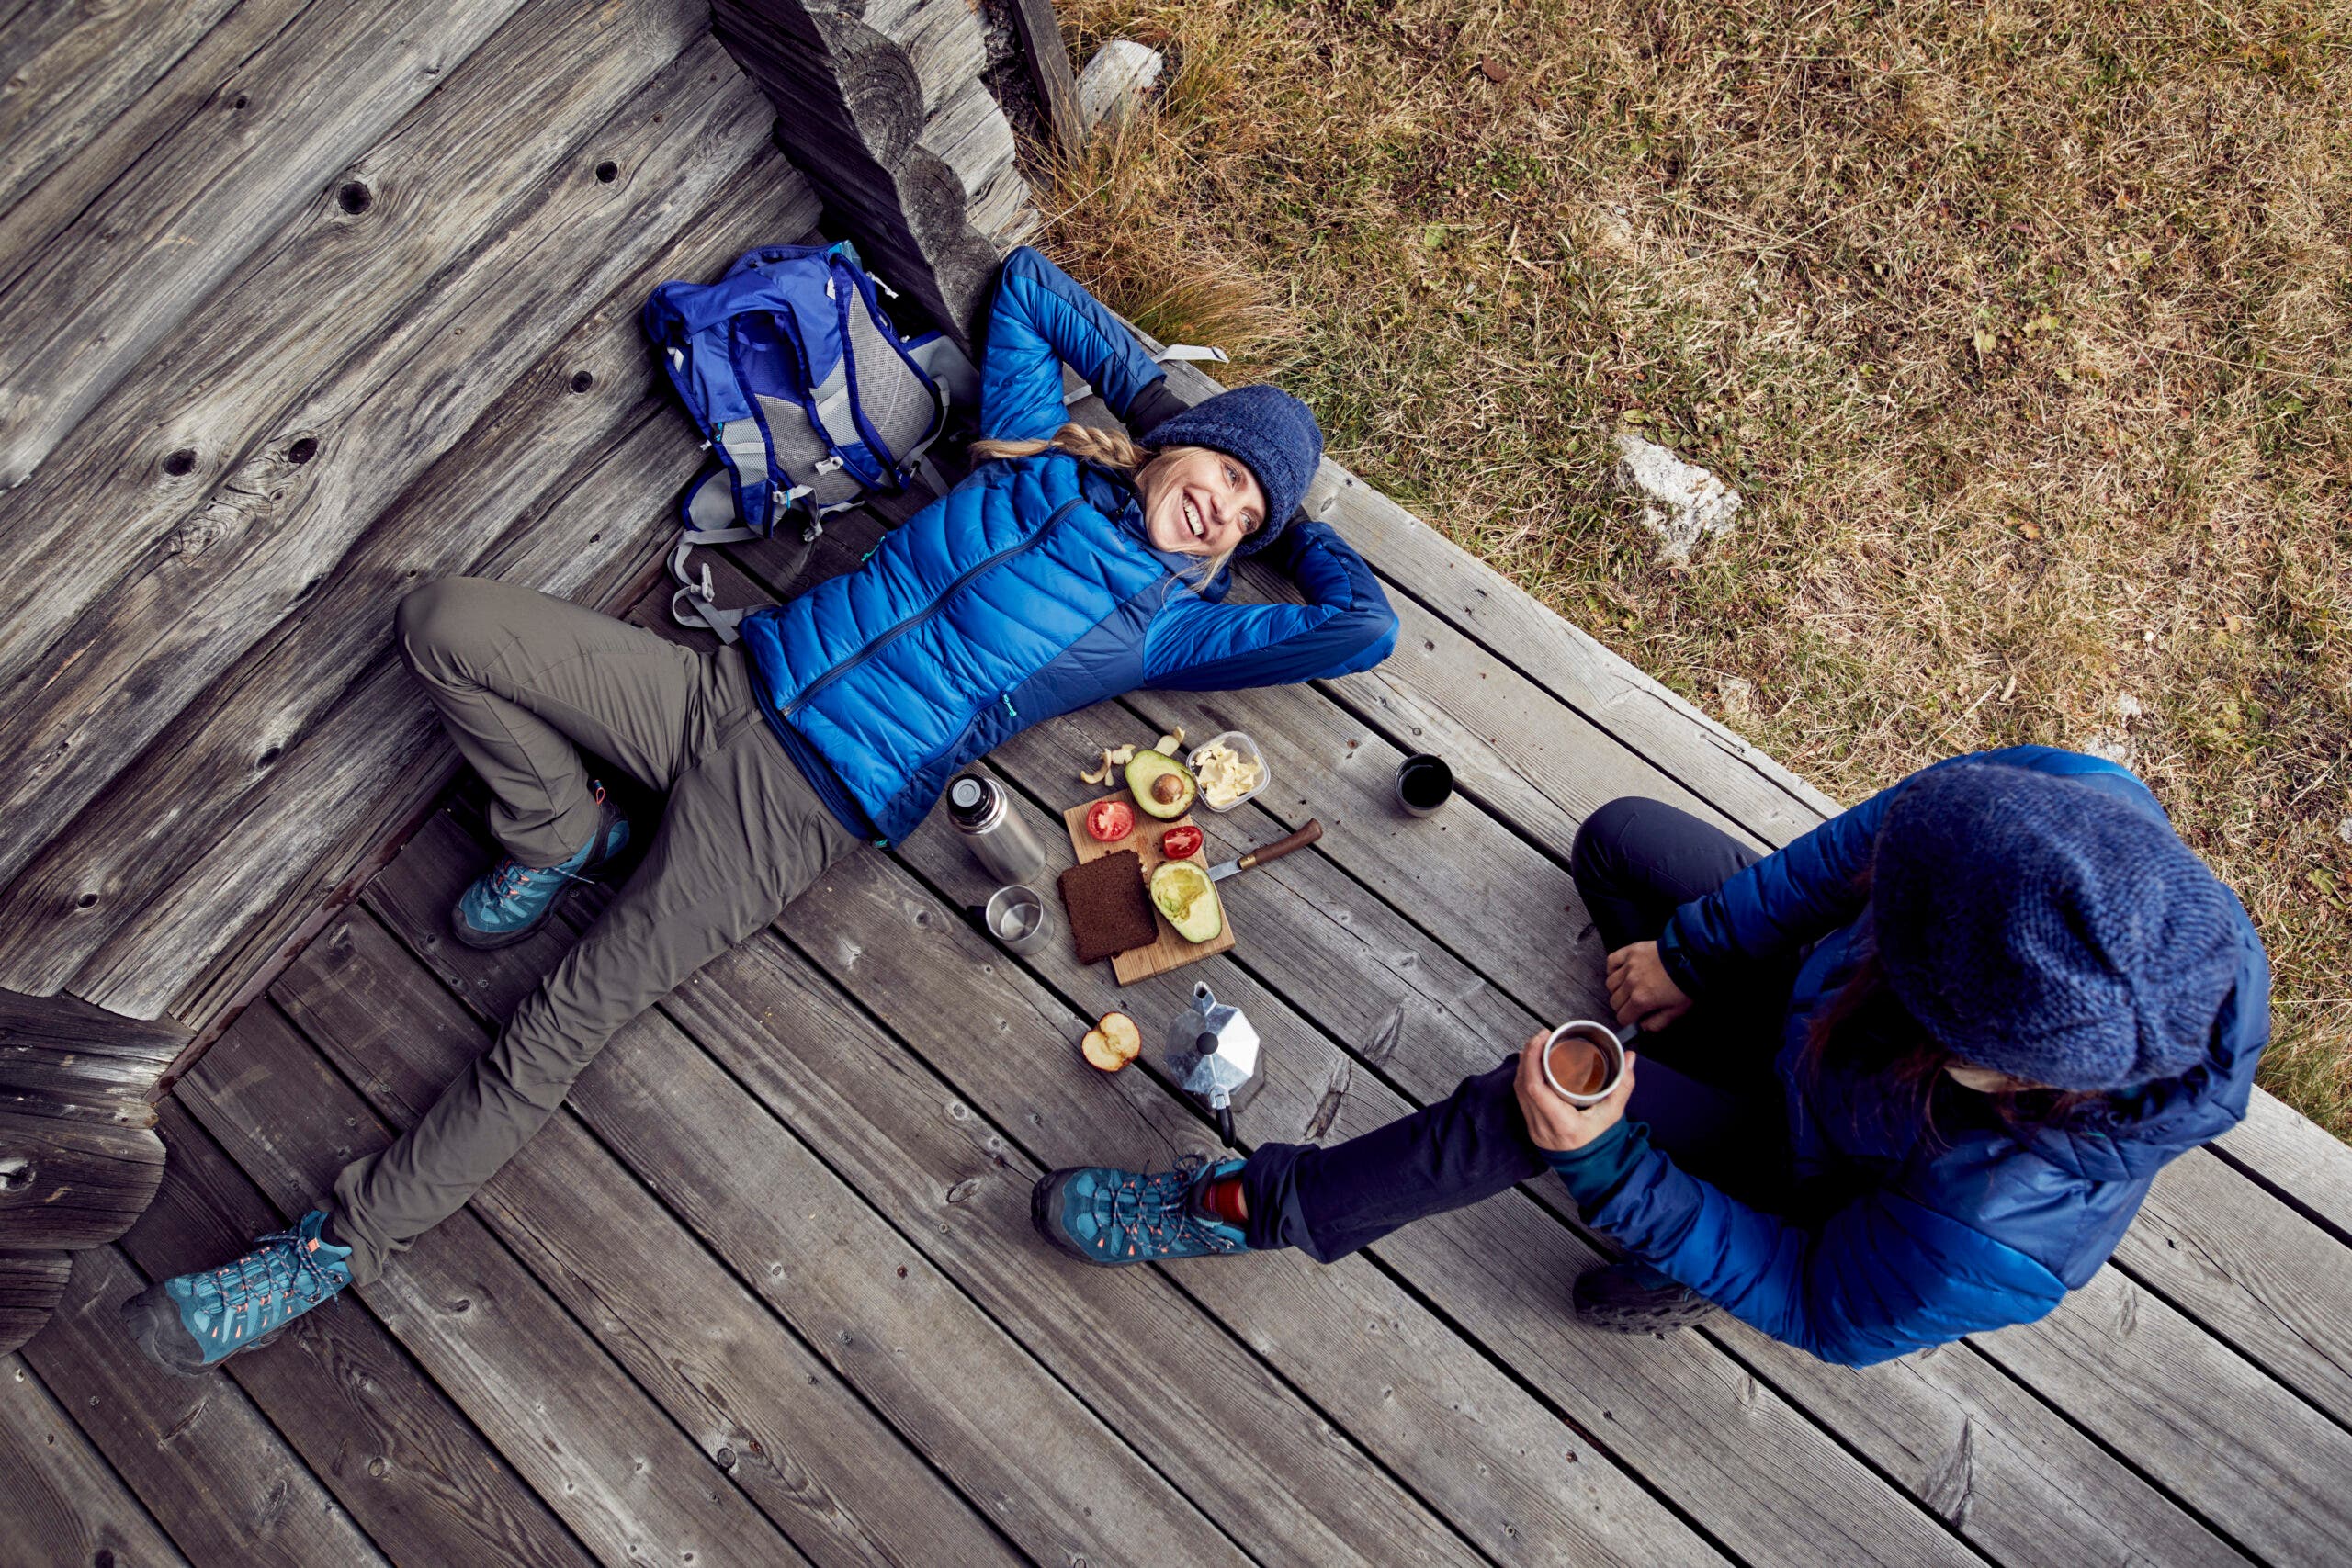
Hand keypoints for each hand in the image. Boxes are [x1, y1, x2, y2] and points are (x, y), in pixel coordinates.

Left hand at [1514, 1031, 1637, 1153]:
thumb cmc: (1602, 1140)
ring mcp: (1533, 1128)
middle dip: (1528, 1056)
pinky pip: (1521, 1098)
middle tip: (1541, 1036)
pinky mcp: (1530, 1126)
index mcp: (1562, 1124)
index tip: (1543, 1040)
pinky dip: (1524, 1078)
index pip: (1535, 1089)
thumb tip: (1629, 1057)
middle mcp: (1542, 1127)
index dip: (1533, 1060)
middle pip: (1523, 1085)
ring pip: (1518, 1090)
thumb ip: (1623, 1084)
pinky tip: (1531, 1064)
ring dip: (1524, 1065)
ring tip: (1536, 1046)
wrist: (1592, 1167)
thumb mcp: (1614, 1113)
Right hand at [1606, 942, 1692, 1033]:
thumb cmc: (1685, 984)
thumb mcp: (1676, 1010)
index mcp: (1640, 1000)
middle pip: (1614, 1002)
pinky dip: (1613, 969)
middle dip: (1622, 1007)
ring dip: (1617, 989)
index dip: (1628, 1020)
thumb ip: (1657, 1023)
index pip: (1622, 1017)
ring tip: (1628, 988)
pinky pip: (1611, 962)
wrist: (1691, 957)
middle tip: (1632, 1004)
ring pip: (1610, 984)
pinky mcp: (1630, 952)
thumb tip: (1643, 1027)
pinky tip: (1621, 972)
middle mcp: (1630, 984)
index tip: (1633, 1018)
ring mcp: (1628, 967)